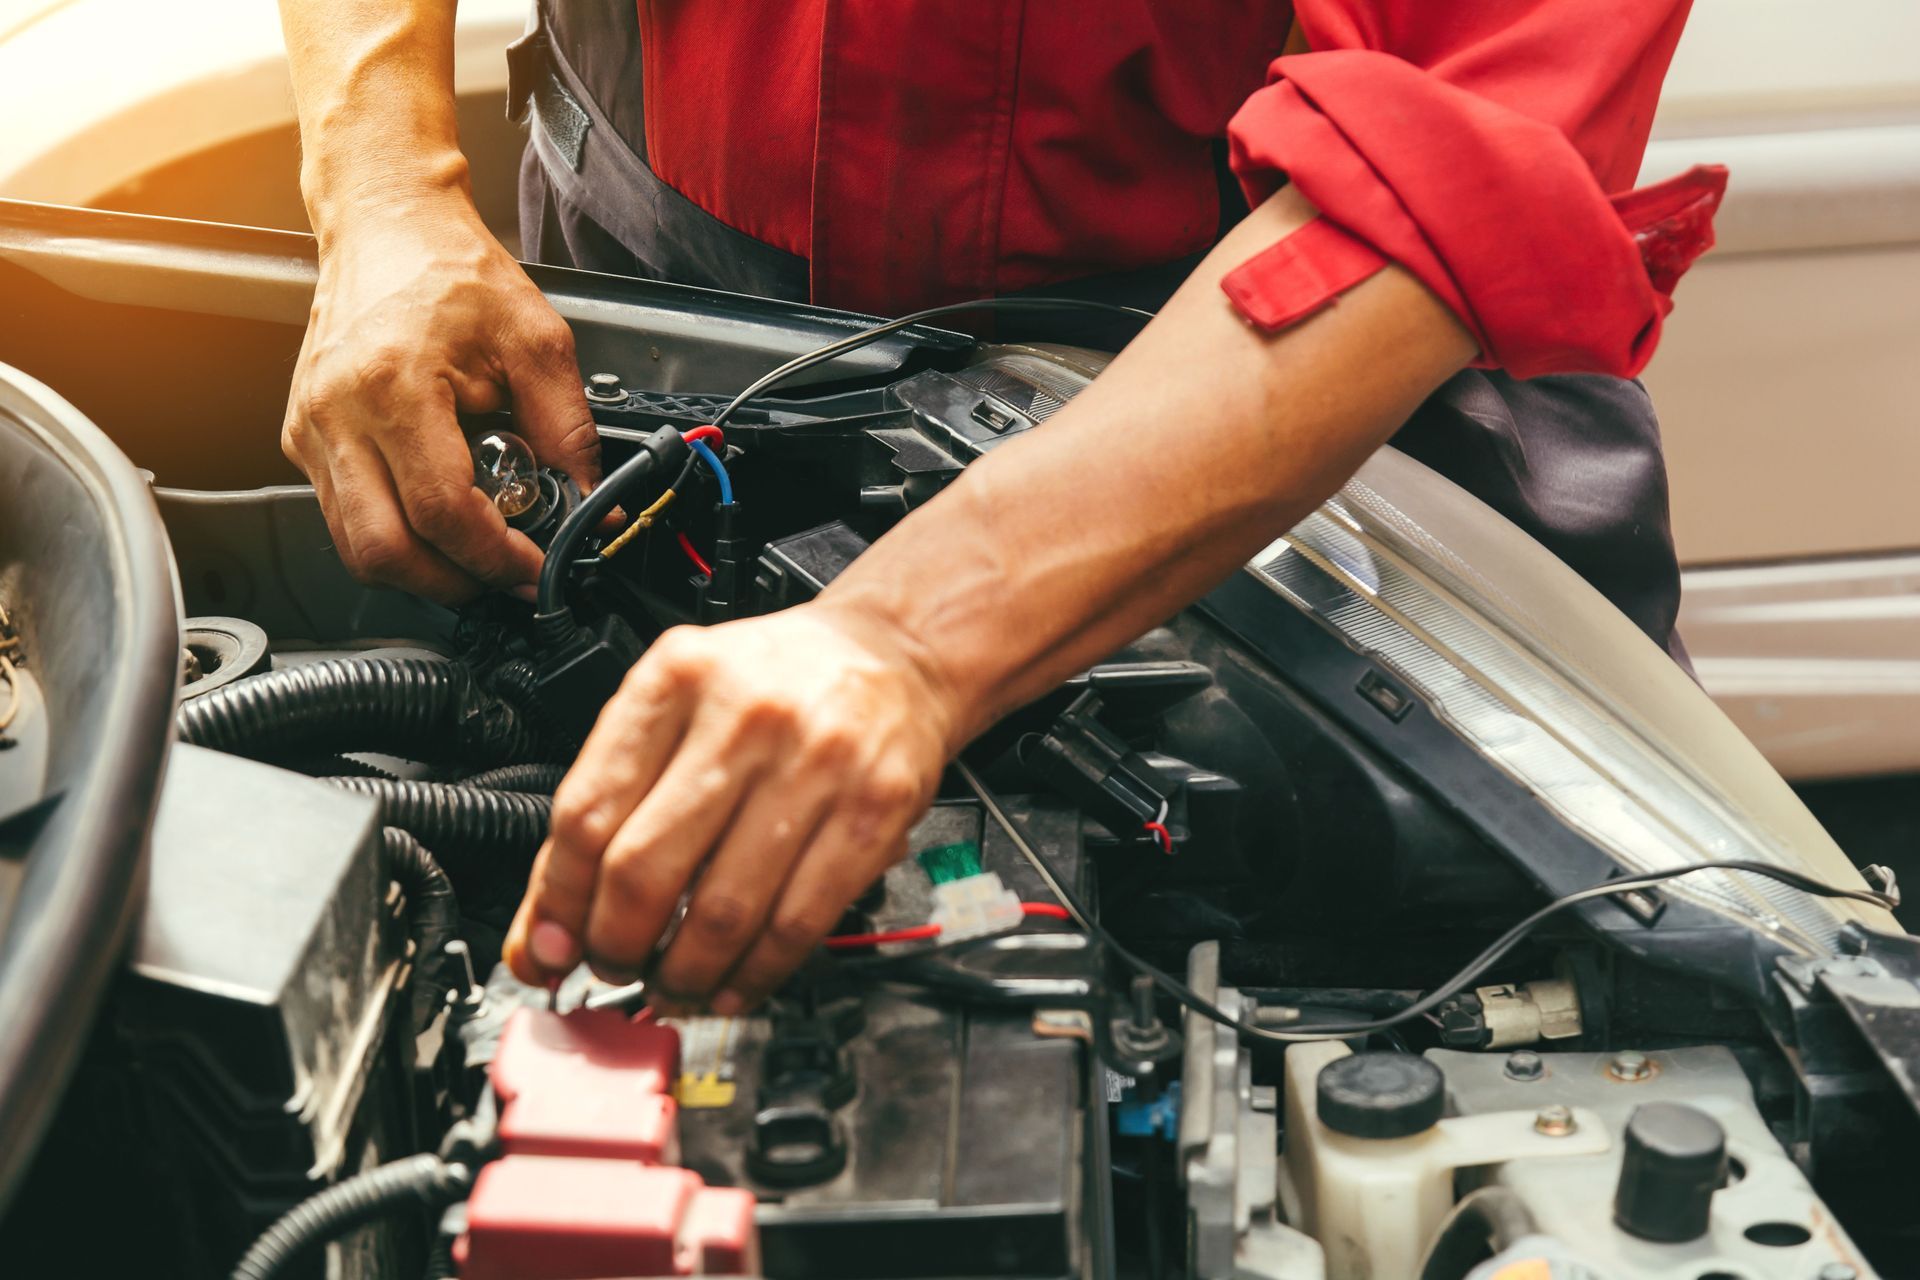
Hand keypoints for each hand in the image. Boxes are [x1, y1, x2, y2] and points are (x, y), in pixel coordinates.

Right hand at [283, 198, 601, 601]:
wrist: (387, 225)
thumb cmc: (451, 269)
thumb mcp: (537, 342)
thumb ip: (569, 430)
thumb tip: (590, 501)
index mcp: (393, 386)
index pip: (442, 513)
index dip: (495, 557)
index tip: (534, 567)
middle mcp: (336, 415)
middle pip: (383, 552)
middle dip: (452, 582)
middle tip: (504, 576)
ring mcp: (310, 430)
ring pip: (355, 546)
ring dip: (421, 569)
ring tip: (476, 551)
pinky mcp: (304, 438)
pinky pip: (344, 515)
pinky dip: (396, 534)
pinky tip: (438, 515)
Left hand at [503, 602, 957, 1011]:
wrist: (891, 657)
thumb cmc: (774, 687)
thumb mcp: (676, 709)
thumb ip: (608, 808)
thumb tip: (543, 934)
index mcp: (676, 678)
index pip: (588, 812)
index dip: (558, 902)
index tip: (550, 949)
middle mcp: (745, 714)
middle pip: (646, 869)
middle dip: (616, 946)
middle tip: (612, 968)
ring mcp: (816, 764)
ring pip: (723, 912)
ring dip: (683, 974)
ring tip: (670, 985)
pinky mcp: (873, 812)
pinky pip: (797, 924)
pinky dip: (755, 975)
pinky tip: (733, 984)